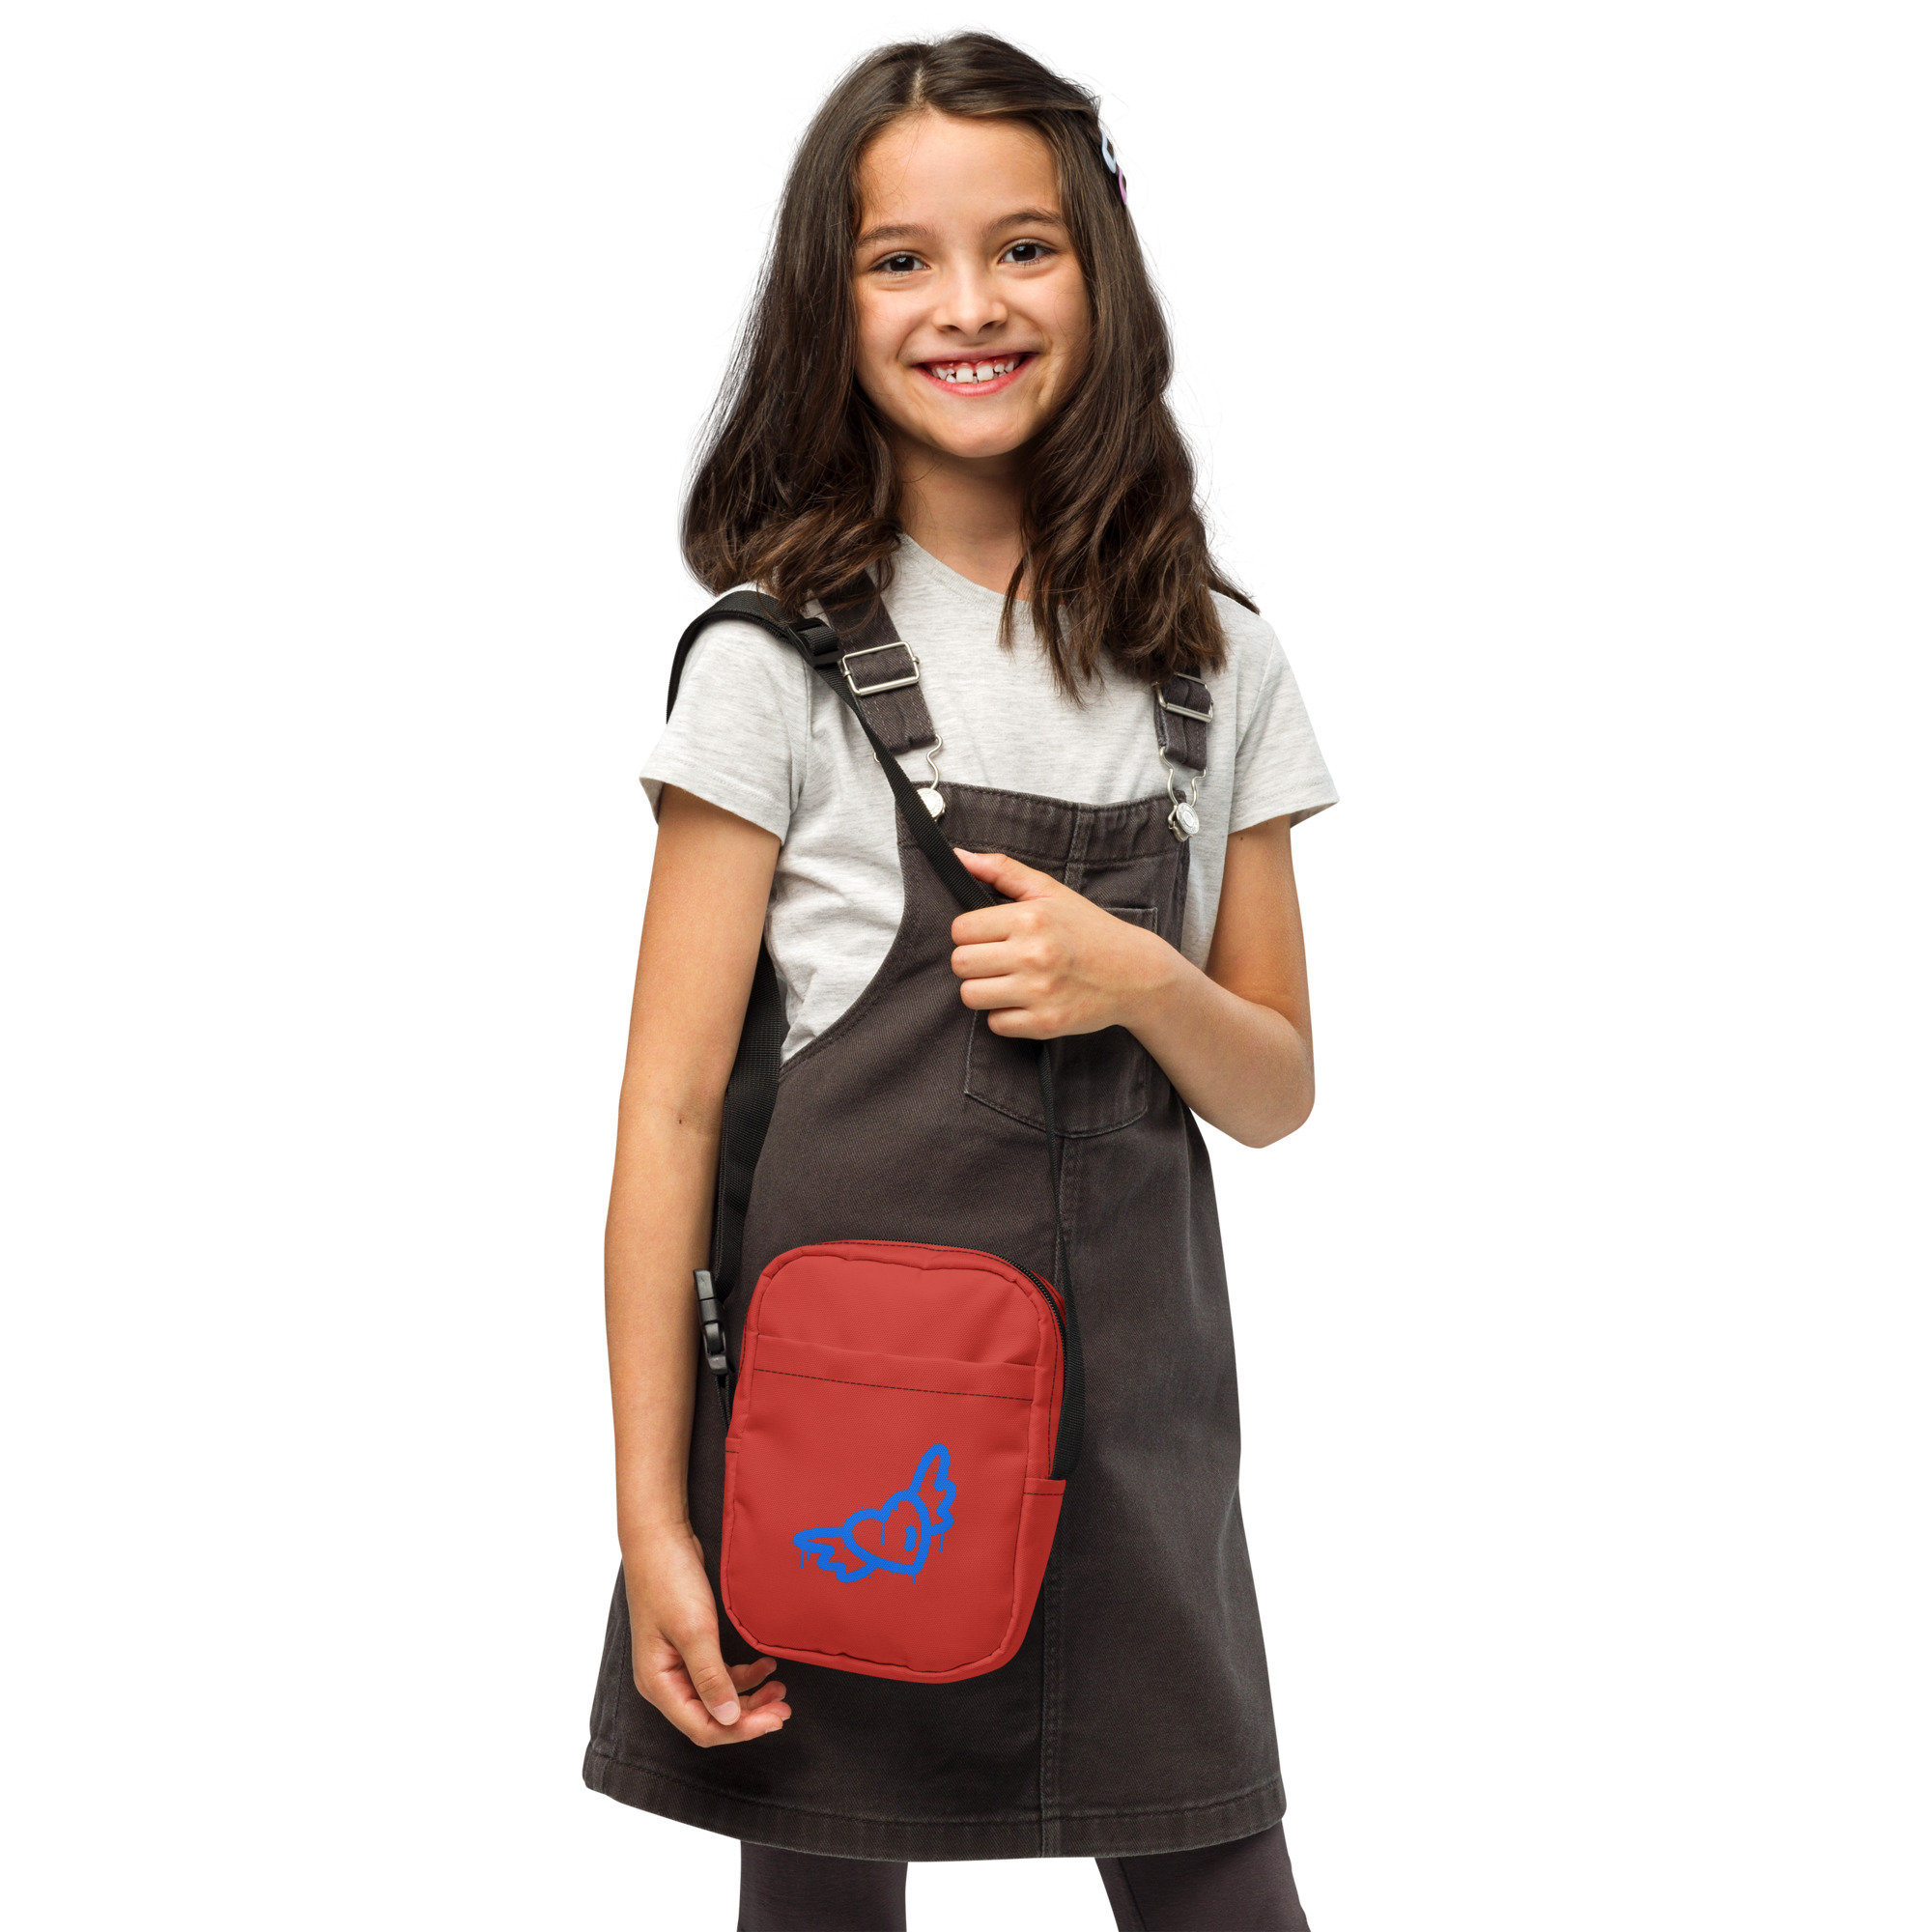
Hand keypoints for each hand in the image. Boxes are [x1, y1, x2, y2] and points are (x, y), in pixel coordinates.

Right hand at [623, 1522, 790, 1746]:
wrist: (660, 1537)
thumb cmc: (669, 1580)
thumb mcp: (694, 1631)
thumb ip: (711, 1677)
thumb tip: (728, 1719)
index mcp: (659, 1683)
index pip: (702, 1726)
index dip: (740, 1730)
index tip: (774, 1720)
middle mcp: (665, 1680)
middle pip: (711, 1715)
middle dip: (749, 1715)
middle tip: (784, 1708)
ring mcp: (676, 1663)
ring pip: (717, 1695)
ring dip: (749, 1694)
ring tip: (779, 1686)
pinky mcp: (689, 1646)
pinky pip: (718, 1672)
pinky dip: (742, 1673)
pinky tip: (765, 1665)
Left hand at [949, 848, 1180, 1038]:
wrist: (1136, 974)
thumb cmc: (1088, 930)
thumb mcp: (1049, 891)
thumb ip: (1002, 870)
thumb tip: (958, 856)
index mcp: (1031, 918)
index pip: (960, 930)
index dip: (971, 932)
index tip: (990, 935)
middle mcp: (1034, 955)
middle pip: (960, 964)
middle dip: (973, 961)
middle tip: (997, 959)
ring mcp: (1039, 993)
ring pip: (970, 996)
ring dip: (984, 989)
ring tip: (1008, 980)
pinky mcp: (1045, 1024)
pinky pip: (995, 1024)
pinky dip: (1005, 1015)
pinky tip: (1024, 1001)